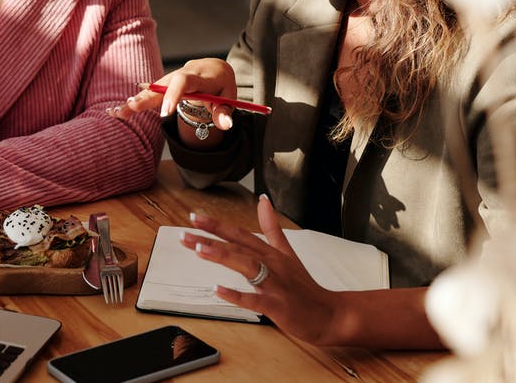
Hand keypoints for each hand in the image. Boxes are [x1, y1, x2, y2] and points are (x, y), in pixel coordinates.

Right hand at [111, 58, 238, 124]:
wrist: (214, 68)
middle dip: (146, 97)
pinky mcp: (165, 84)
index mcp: (201, 76)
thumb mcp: (229, 98)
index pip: (184, 82)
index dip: (173, 95)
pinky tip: (117, 111)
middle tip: (131, 108)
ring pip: (153, 88)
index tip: (165, 114)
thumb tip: (225, 126)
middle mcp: (184, 73)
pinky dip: (135, 101)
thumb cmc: (222, 86)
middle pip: (162, 84)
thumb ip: (225, 112)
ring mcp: (172, 77)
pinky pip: (149, 91)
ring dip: (136, 100)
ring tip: (117, 113)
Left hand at [181, 196, 346, 345]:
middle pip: (238, 247)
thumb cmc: (304, 287)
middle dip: (210, 238)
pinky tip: (218, 290)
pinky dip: (237, 295)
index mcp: (271, 253)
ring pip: (246, 265)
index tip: (194, 217)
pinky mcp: (278, 305)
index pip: (239, 234)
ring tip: (199, 249)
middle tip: (185, 233)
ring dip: (223, 256)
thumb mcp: (287, 253)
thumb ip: (272, 228)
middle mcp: (271, 265)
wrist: (330, 314)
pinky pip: (255, 299)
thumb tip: (263, 201)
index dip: (216, 225)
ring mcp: (275, 284)